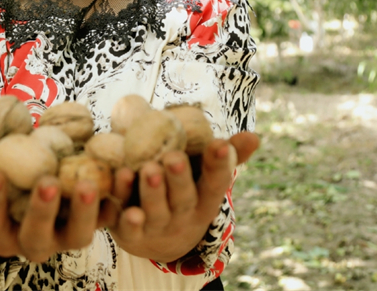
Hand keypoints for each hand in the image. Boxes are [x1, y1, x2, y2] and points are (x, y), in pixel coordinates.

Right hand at [0, 161, 111, 262]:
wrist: (30, 202)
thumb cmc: (0, 187)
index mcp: (1, 230)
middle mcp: (34, 242)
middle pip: (38, 236)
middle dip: (43, 211)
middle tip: (49, 181)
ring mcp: (66, 236)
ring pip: (79, 235)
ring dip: (87, 212)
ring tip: (92, 182)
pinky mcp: (95, 224)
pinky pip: (110, 220)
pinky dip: (120, 203)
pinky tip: (125, 177)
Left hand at [107, 131, 259, 262]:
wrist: (155, 241)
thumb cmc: (183, 195)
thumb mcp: (205, 179)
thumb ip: (226, 156)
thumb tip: (254, 136)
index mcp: (204, 200)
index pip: (216, 183)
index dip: (219, 165)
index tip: (220, 143)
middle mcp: (182, 216)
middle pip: (183, 199)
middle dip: (179, 178)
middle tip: (173, 156)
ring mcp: (156, 227)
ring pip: (154, 210)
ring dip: (151, 191)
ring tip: (148, 169)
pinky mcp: (129, 233)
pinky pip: (126, 222)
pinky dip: (124, 210)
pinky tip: (122, 185)